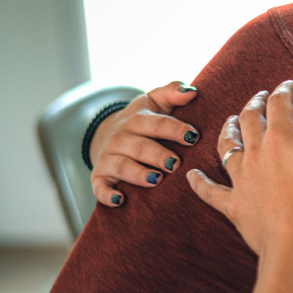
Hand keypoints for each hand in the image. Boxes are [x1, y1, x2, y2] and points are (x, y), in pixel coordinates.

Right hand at [91, 81, 199, 206]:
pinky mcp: (99, 176)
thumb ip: (173, 92)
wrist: (110, 133)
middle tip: (176, 163)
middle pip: (139, 147)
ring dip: (138, 174)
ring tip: (156, 180)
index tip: (193, 136)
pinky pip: (99, 187)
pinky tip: (120, 200)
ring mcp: (108, 157)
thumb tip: (192, 92)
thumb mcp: (155, 101)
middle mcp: (120, 138)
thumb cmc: (144, 119)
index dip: (174, 129)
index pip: (156, 124)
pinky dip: (106, 195)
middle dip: (157, 155)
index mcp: (136, 119)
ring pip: (122, 166)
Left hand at [186, 80, 292, 254]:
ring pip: (228, 147)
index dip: (283, 91)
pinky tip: (189, 175)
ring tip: (231, 122)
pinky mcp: (235, 205)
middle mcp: (256, 153)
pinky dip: (200, 183)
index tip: (288, 85)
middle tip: (259, 97)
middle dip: (254, 105)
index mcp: (282, 138)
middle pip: (250, 120)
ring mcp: (242, 179)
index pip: (279, 104)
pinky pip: (211, 192)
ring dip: (228, 131)